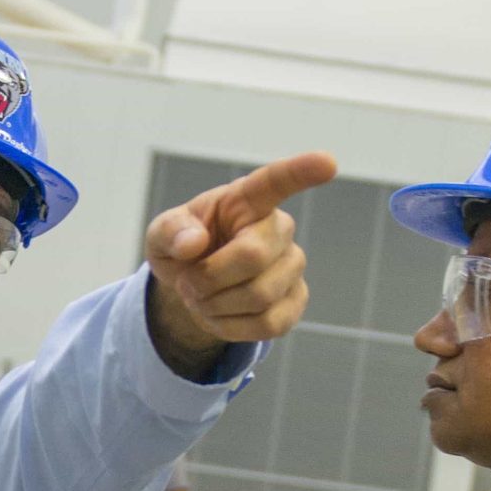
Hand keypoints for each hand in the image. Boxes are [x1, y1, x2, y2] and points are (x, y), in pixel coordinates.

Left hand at [145, 152, 336, 374]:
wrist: (193, 286)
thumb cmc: (183, 247)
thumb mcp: (161, 235)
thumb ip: (171, 232)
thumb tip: (193, 243)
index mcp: (246, 200)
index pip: (276, 181)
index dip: (302, 172)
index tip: (328, 162)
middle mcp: (279, 228)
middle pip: (252, 257)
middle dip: (208, 279)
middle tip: (188, 283)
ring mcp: (293, 265)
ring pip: (260, 297)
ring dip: (216, 306)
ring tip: (203, 298)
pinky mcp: (296, 300)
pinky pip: (268, 325)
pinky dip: (232, 328)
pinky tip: (221, 315)